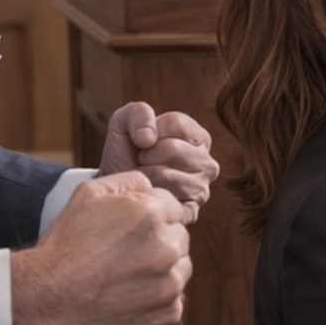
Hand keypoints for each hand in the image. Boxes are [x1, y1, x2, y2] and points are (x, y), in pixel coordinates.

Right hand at [10, 171, 190, 324]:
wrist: (44, 300)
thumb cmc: (64, 246)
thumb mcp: (87, 194)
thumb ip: (128, 182)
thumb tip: (151, 187)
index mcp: (152, 214)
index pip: (171, 208)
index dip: (149, 217)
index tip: (129, 231)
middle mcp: (167, 247)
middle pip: (179, 237)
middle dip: (159, 242)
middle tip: (124, 255)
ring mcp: (170, 284)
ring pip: (181, 269)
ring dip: (162, 270)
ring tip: (125, 276)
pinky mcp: (167, 314)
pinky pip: (174, 300)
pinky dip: (157, 300)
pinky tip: (128, 297)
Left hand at [100, 101, 218, 223]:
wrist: (118, 190)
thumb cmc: (125, 155)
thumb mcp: (124, 124)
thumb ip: (137, 113)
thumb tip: (148, 138)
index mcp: (198, 137)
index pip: (177, 123)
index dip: (150, 131)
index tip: (142, 142)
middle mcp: (207, 164)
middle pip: (173, 149)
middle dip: (146, 155)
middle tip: (140, 163)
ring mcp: (201, 189)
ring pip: (166, 175)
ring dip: (144, 176)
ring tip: (143, 179)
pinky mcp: (191, 211)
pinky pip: (165, 200)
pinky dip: (148, 196)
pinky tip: (148, 194)